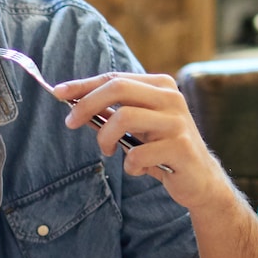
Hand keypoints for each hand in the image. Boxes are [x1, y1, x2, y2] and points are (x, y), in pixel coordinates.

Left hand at [52, 72, 235, 211]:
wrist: (199, 179)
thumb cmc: (162, 150)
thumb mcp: (138, 126)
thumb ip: (113, 112)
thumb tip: (74, 102)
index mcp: (160, 86)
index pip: (115, 78)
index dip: (83, 85)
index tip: (58, 92)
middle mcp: (171, 98)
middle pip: (118, 88)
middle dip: (87, 104)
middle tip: (70, 123)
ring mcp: (178, 122)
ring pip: (125, 118)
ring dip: (106, 138)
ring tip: (109, 151)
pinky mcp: (181, 148)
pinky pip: (138, 154)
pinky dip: (130, 166)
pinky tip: (138, 169)